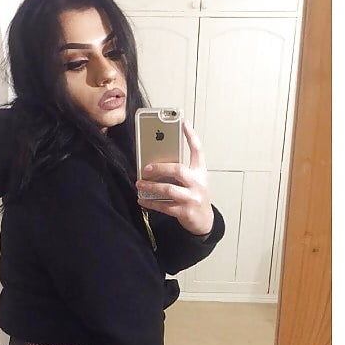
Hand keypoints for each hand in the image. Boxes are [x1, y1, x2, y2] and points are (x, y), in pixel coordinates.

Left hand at [135, 119, 213, 235]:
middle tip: (146, 168)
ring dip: (151, 186)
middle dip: (159, 167)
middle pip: (178, 170)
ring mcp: (192, 198)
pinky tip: (142, 200)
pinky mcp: (184, 212)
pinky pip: (164, 206)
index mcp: (200, 172)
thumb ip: (181, 170)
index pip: (198, 150)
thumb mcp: (194, 180)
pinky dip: (150, 203)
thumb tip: (156, 161)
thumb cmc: (195, 197)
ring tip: (139, 184)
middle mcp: (198, 183)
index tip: (183, 123)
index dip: (191, 136)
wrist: (204, 221)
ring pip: (168, 189)